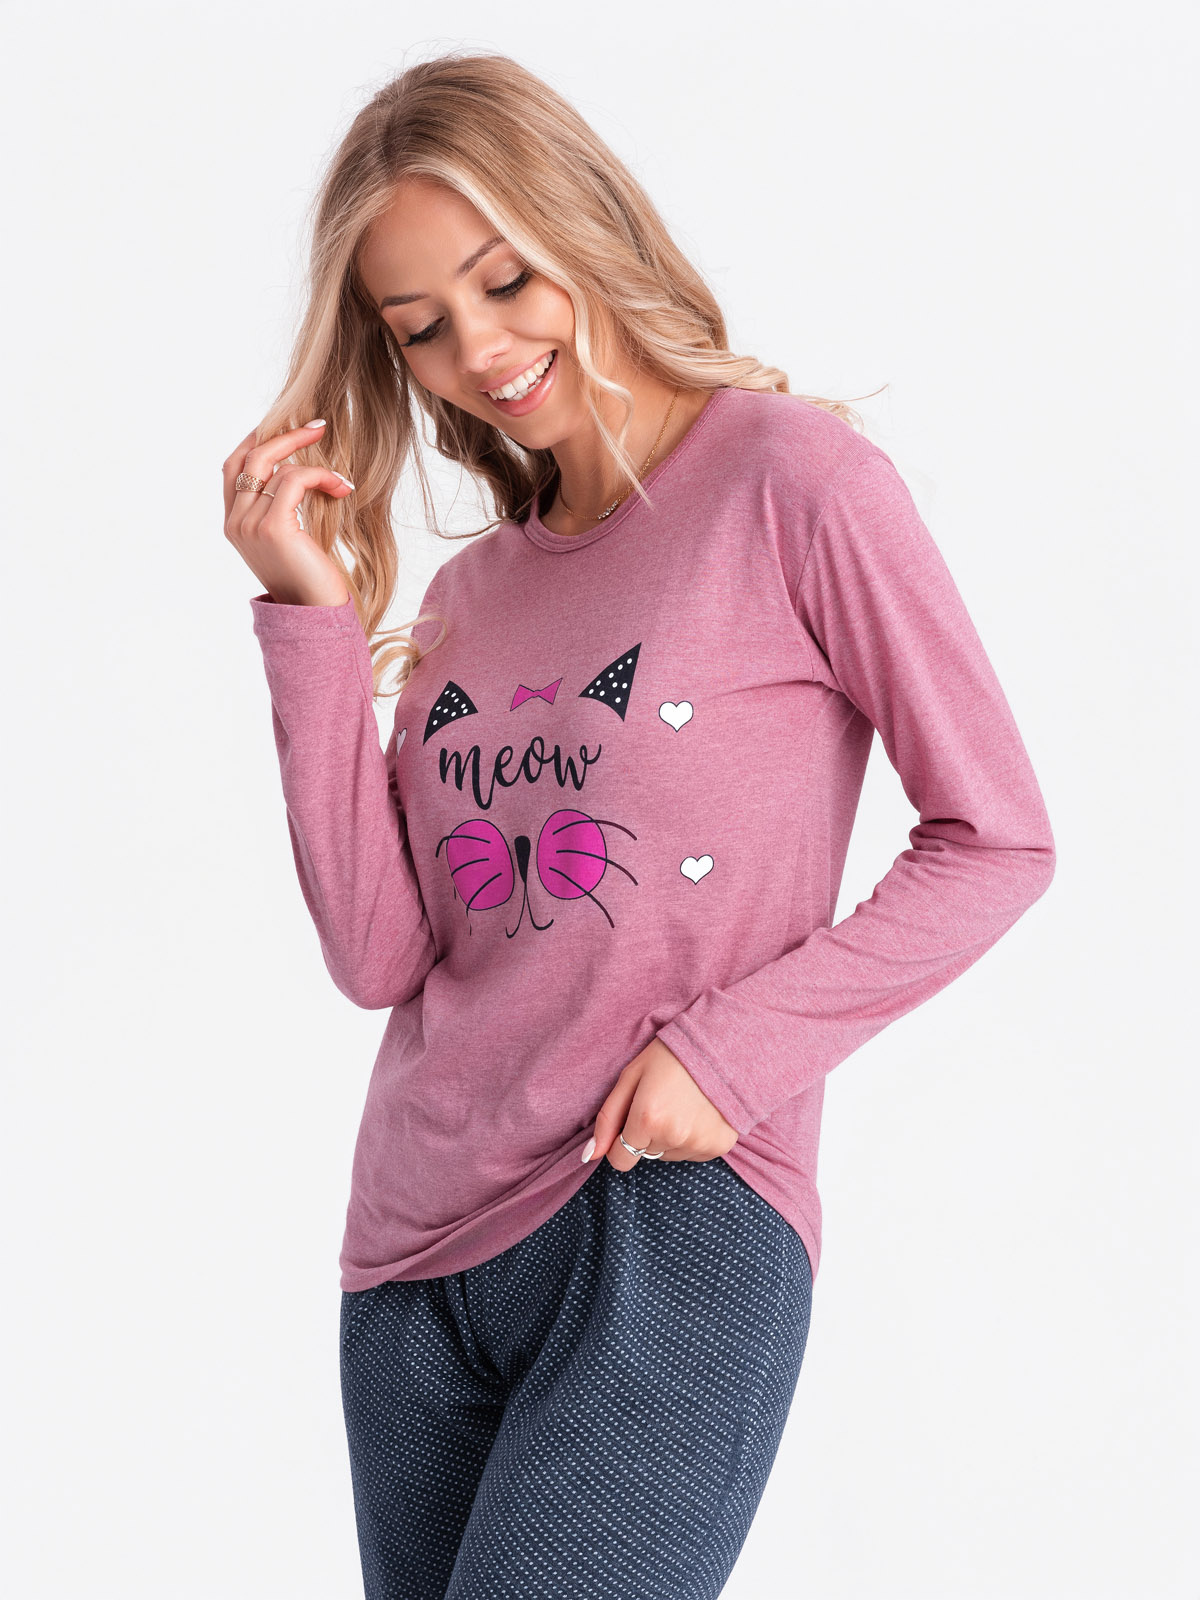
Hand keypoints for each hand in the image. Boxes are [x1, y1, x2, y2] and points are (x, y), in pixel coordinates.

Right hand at [222, 419, 353, 605]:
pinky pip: (294, 480)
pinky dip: (321, 476)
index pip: (234, 467)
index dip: (258, 440)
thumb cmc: (311, 579)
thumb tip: (294, 473)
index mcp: (234, 525)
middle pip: (248, 456)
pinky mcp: (272, 528)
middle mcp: (235, 523)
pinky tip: (342, 487)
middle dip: (283, 435)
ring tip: (340, 478)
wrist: (316, 615)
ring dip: (311, 459)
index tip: (289, 428)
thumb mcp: (289, 540)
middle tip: (318, 427)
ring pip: (274, 465)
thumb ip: (279, 510)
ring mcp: (249, 525)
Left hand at [584, 1038, 738, 1170]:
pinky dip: (693, 1138)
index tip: (631, 1122)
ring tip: (682, 1105)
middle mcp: (674, 1137)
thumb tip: (590, 1155)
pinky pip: (694, 1153)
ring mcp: (700, 1143)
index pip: (621, 1160)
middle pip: (646, 1155)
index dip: (621, 1142)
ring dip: (671, 1137)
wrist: (722, 1044)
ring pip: (670, 1155)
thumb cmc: (671, 1056)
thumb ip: (607, 1119)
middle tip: (662, 1102)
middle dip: (647, 1135)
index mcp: (647, 1119)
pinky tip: (699, 1112)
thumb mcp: (631, 1077)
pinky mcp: (720, 1145)